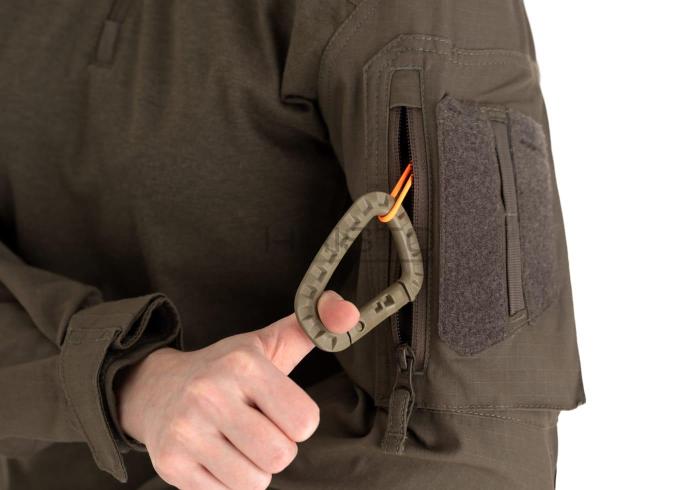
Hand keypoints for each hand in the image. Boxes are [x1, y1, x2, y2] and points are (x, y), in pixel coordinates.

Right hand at [117, 291, 358, 489]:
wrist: (155, 390)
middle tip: (258, 430)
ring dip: (253, 469)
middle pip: (279, 456)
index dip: (298, 422)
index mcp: (243, 365)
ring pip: (253, 482)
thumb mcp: (268, 342)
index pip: (303, 422)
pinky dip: (226, 482)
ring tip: (236, 444)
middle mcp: (210, 395)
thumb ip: (313, 326)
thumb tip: (350, 312)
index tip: (279, 410)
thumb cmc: (225, 369)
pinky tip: (214, 454)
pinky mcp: (170, 464)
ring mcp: (186, 431)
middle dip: (277, 449)